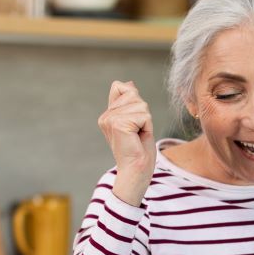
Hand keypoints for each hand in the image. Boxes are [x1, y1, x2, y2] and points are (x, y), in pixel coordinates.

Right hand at [97, 80, 155, 206]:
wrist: (136, 171)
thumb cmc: (138, 151)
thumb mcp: (136, 122)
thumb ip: (130, 103)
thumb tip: (129, 83)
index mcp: (108, 115)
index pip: (122, 87)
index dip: (135, 103)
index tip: (134, 125)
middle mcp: (106, 116)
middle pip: (134, 95)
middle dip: (143, 114)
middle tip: (138, 133)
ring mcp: (110, 119)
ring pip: (141, 105)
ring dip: (146, 122)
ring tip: (138, 136)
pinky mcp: (119, 124)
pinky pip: (144, 116)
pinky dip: (147, 127)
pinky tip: (139, 138)